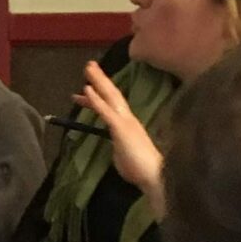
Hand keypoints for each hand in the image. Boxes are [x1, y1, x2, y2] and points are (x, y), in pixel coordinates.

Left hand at [81, 62, 163, 215]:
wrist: (155, 176)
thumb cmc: (140, 168)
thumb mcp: (124, 153)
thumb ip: (119, 146)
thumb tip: (114, 145)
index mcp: (128, 124)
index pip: (111, 105)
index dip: (98, 96)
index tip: (85, 89)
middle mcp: (128, 118)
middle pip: (112, 94)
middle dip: (100, 80)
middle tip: (88, 66)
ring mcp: (125, 122)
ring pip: (110, 96)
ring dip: (98, 81)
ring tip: (88, 68)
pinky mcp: (122, 128)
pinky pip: (106, 111)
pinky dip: (97, 99)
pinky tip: (87, 89)